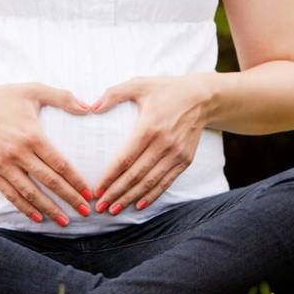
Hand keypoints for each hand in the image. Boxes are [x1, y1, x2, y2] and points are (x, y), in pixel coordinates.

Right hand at [0, 81, 94, 225]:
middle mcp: (17, 153)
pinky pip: (10, 194)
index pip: (59, 164)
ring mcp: (2, 165)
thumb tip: (88, 107)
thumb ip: (63, 98)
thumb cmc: (5, 98)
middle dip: (69, 198)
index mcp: (32, 135)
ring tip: (64, 221)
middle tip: (86, 212)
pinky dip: (24, 207)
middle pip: (49, 181)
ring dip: (48, 208)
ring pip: (29, 192)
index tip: (89, 193)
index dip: (76, 180)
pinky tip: (37, 217)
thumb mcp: (34, 90)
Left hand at [89, 73, 211, 214]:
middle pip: (136, 175)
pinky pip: (166, 182)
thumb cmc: (166, 89)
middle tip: (100, 207)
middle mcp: (164, 144)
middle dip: (117, 193)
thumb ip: (114, 94)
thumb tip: (91, 107)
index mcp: (149, 127)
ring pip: (150, 182)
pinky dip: (152, 195)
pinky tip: (139, 204)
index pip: (126, 158)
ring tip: (114, 210)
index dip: (110, 176)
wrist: (202, 97)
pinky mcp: (185, 160)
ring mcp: (176, 154)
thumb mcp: (139, 84)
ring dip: (131, 198)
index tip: (97, 189)